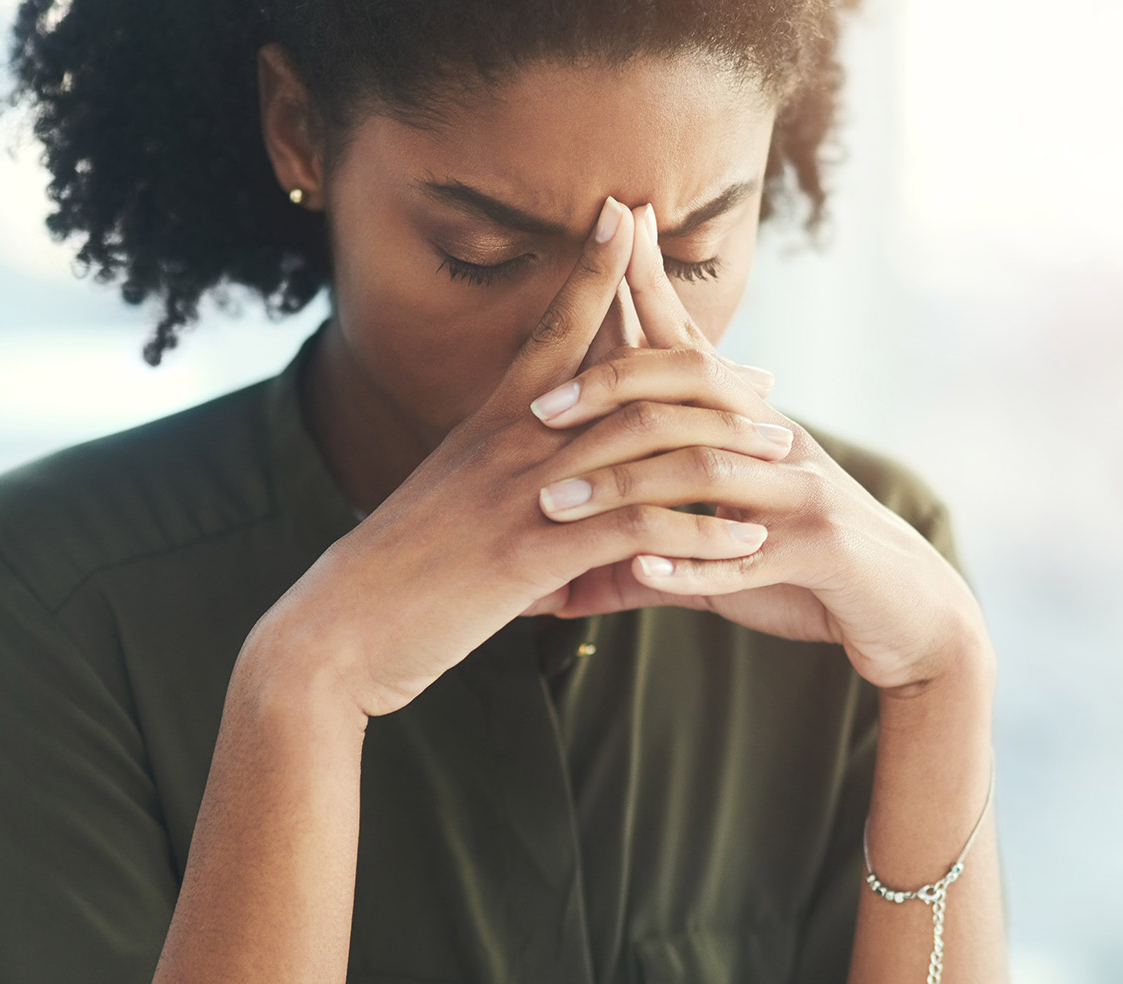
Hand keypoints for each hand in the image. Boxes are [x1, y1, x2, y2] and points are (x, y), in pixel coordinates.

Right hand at [244, 198, 789, 719]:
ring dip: (726, 453)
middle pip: (628, 380)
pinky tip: (746, 544)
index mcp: (494, 420)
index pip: (552, 324)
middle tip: (766, 382)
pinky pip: (640, 533)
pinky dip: (700, 536)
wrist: (338, 630)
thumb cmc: (399, 568)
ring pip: (648, 451)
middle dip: (707, 375)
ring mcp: (525, 496)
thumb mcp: (451, 495)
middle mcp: (513, 442)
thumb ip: (499, 466)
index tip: (627, 213)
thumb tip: (538, 460)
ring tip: (783, 457)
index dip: (592, 266)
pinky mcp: (535, 556)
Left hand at [525, 203, 991, 694]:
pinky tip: (641, 572)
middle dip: (613, 390)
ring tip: (559, 507)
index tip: (610, 227)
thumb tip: (565, 577)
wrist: (910, 612)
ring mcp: (803, 496)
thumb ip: (650, 552)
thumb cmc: (808, 575)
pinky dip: (691, 567)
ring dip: (627, 489)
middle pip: (694, 392)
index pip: (692, 348)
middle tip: (540, 409)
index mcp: (755, 429)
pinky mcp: (822, 553)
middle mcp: (781, 445)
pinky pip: (747, 558)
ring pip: (707, 474)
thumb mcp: (724, 552)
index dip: (651, 288)